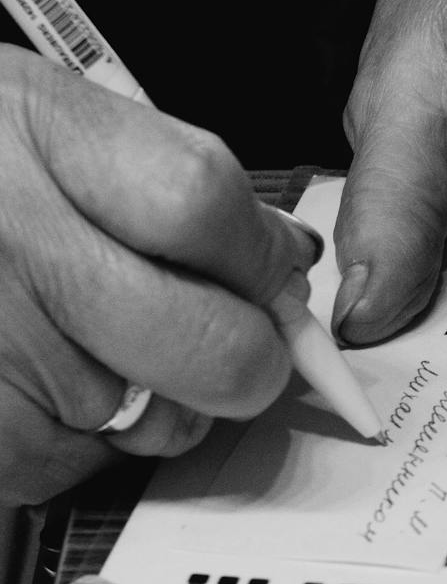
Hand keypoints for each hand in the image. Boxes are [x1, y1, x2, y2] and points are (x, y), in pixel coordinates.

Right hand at [0, 47, 314, 505]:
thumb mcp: (36, 116)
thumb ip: (170, 175)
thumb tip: (282, 257)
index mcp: (34, 134)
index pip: (212, 212)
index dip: (261, 260)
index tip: (263, 276)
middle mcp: (4, 241)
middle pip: (213, 350)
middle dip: (236, 358)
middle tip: (210, 340)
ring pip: (149, 424)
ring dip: (146, 404)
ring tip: (75, 344)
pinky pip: (59, 466)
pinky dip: (63, 442)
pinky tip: (20, 383)